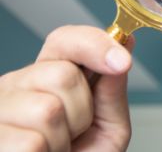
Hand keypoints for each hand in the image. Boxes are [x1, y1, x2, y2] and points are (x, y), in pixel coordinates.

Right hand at [0, 25, 132, 151]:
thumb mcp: (107, 128)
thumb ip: (113, 91)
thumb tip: (125, 45)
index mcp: (47, 77)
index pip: (65, 40)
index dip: (95, 44)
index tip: (122, 60)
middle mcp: (16, 86)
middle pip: (62, 74)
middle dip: (82, 110)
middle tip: (72, 134)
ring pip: (46, 109)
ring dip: (63, 139)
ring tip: (55, 149)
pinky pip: (31, 142)